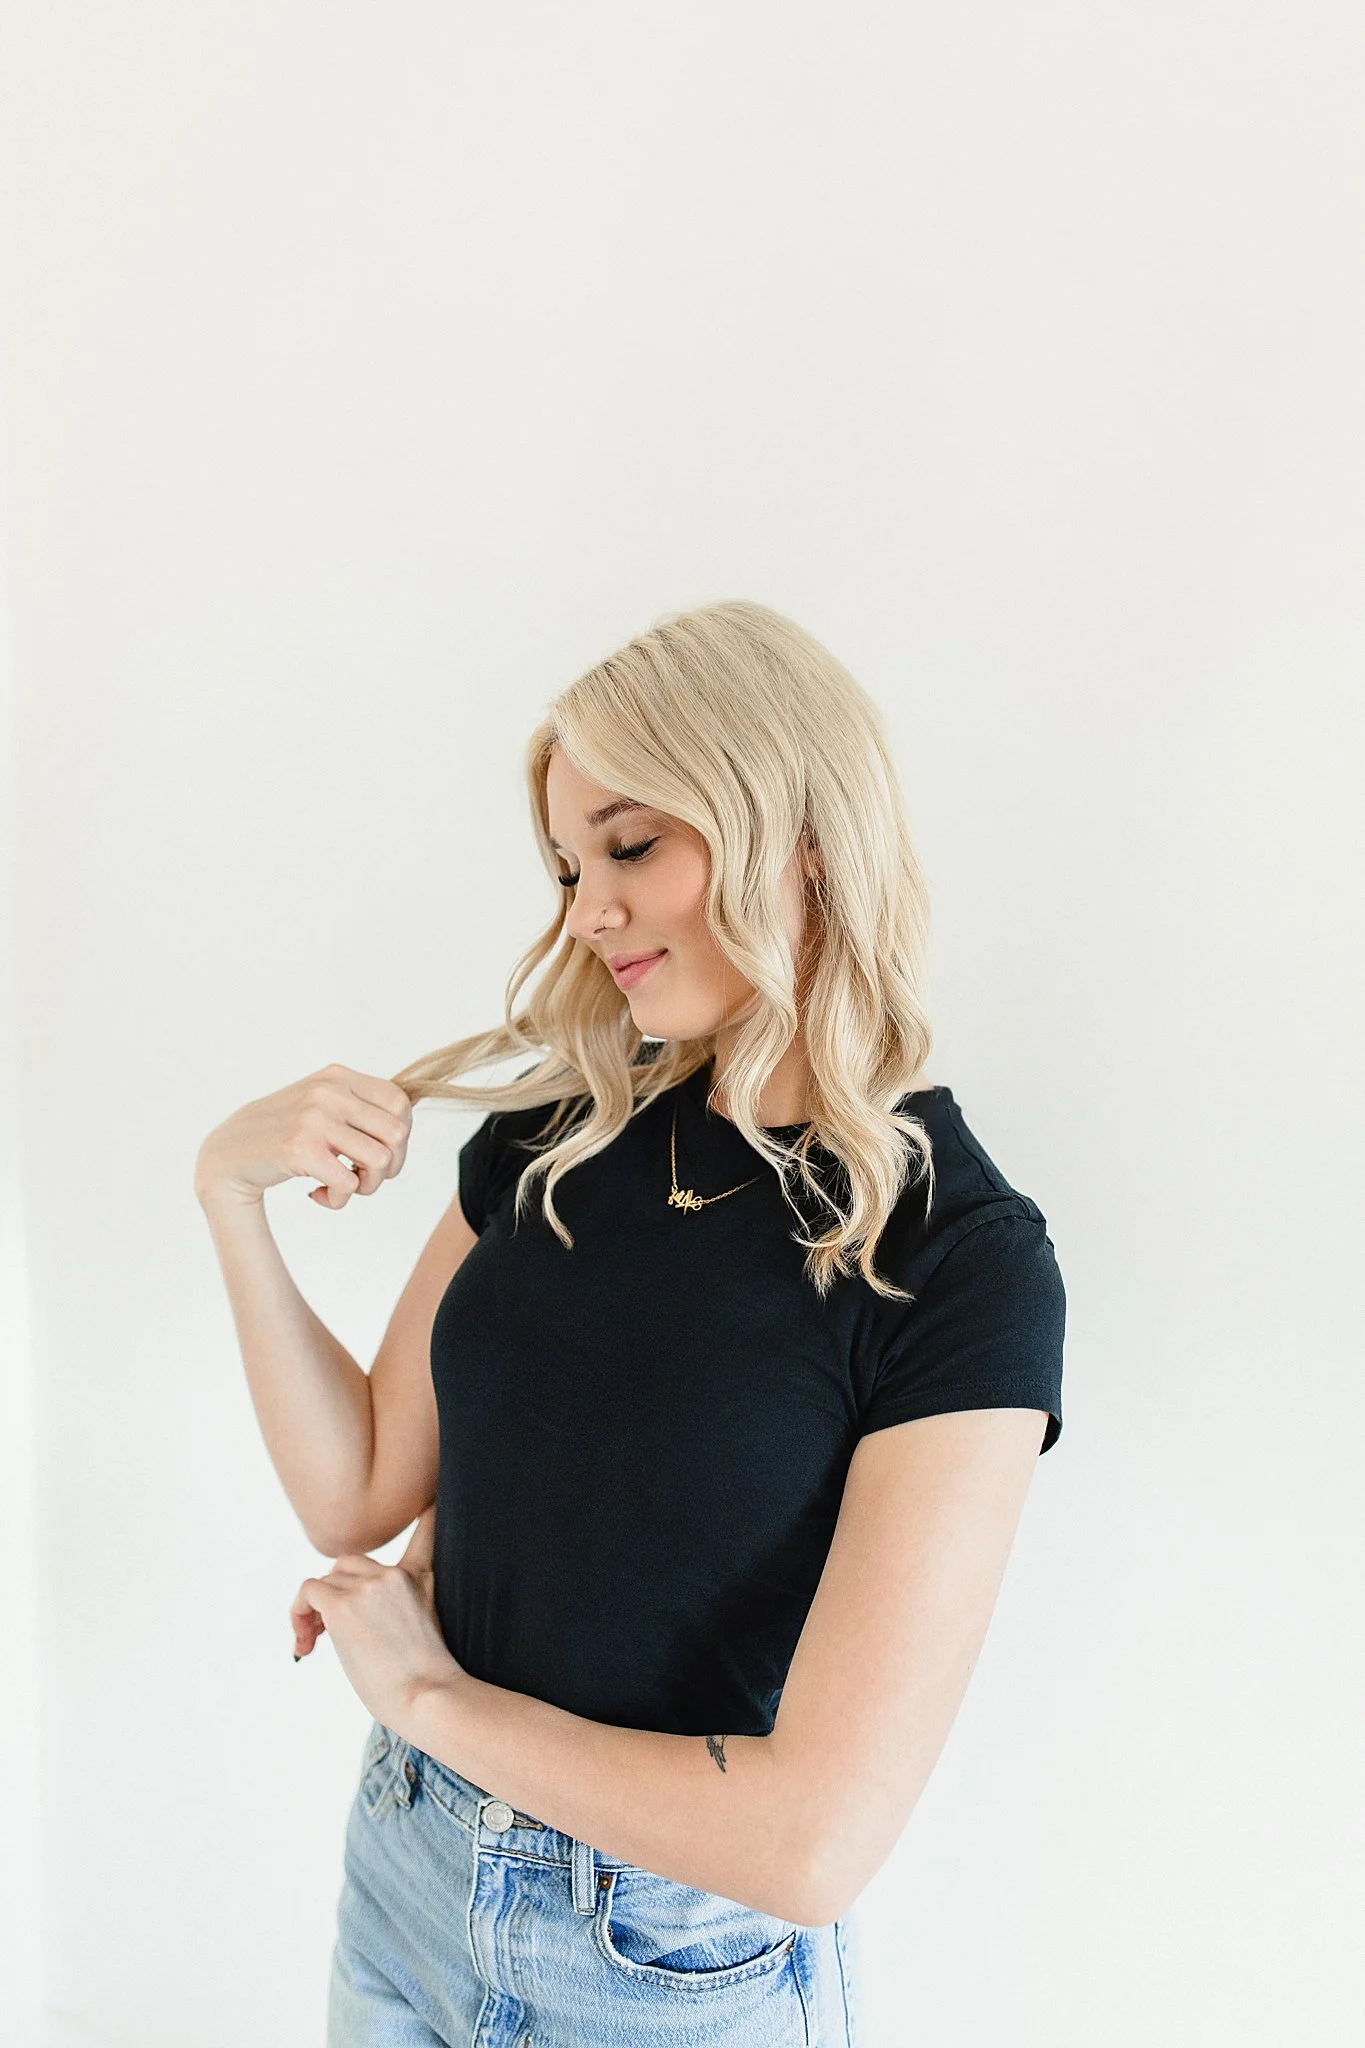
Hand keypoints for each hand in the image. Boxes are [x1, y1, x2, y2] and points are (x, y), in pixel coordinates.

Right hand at [195, 1061, 412, 1210]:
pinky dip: (339, 1200)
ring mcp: (314, 1119)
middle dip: (389, 1166)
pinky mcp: (300, 1149)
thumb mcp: (321, 1104)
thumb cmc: (284, 1133)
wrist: (229, 1152)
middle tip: (362, 1177)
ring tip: (343, 1188)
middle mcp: (328, 1092)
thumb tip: (404, 1128)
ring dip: (366, 1186)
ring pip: (379, 1161)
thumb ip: (358, 1107)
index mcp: (338, 1077)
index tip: (379, 1154)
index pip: (400, 1103)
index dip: (400, 1137)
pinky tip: (318, 1195)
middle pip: (397, 1135)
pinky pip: (349, 1184)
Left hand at [290, 1506, 463, 1730]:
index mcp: (421, 1577)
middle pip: (348, 1565)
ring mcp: (369, 1587)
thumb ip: (400, 1608)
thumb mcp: (425, 1630)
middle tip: (326, 1633)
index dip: (427, 1510)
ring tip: (314, 1642)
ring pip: (326, 1581)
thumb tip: (357, 1621)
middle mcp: (395, 1574)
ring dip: (316, 1609)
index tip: (429, 1498)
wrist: (429, 1697)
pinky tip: (307, 1642)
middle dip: (334, 1594)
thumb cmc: (426, 1681)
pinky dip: (299, 1614)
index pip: (426, 1527)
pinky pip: (307, 1593)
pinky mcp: (342, 1606)